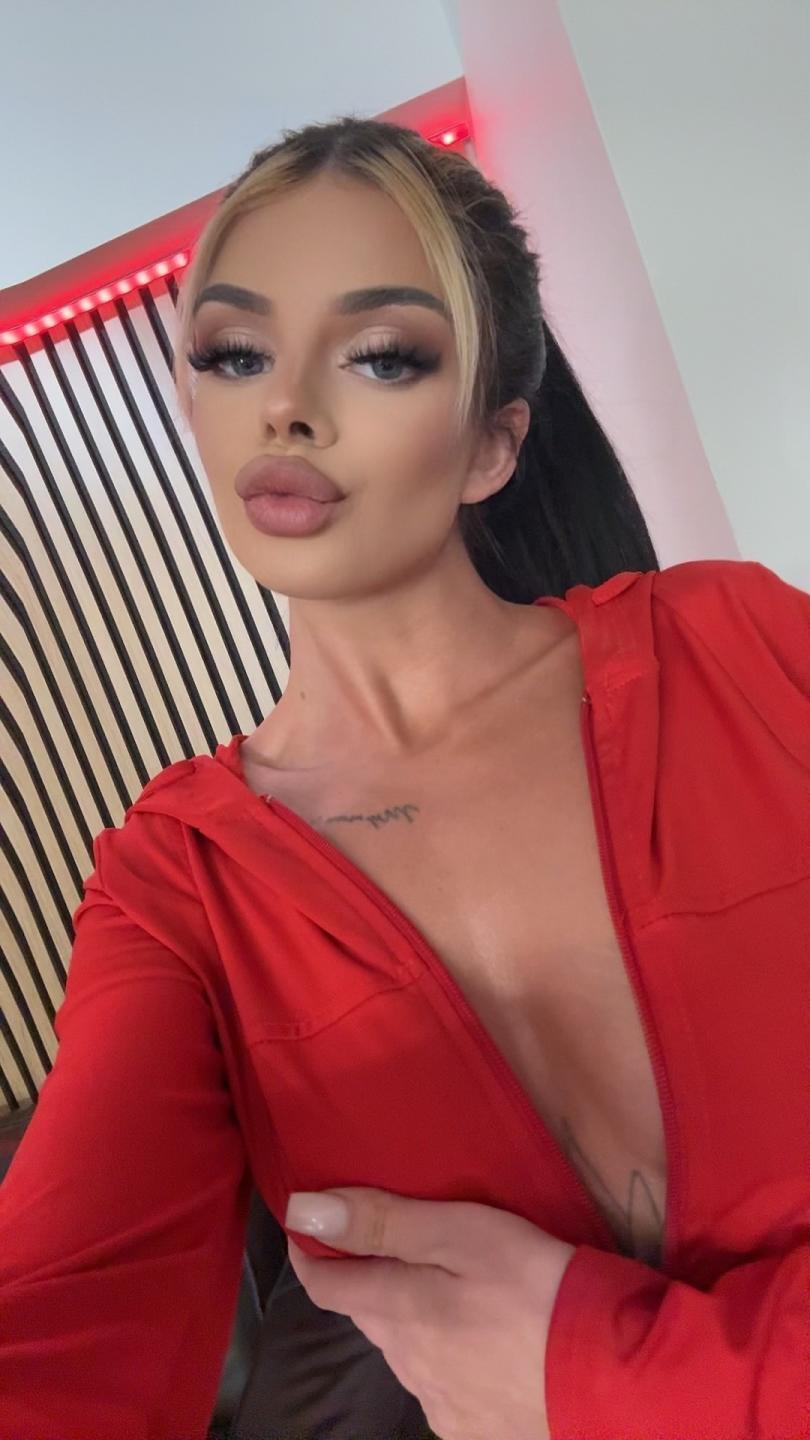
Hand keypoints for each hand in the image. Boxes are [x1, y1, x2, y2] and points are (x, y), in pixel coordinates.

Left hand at [285, 1186, 576, 1439]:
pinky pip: (440, 1386)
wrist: (610, 1374)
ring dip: (408, 1320)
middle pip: (367, 1316)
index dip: (311, 1252)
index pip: (326, 1285)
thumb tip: (305, 1211)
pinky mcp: (474, 1430)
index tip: (310, 1223)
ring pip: (404, 1352)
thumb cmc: (536, 1284)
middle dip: (366, 1280)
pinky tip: (478, 1341)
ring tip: (444, 1288)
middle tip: (392, 1241)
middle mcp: (407, 1365)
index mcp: (398, 1313)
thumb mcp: (463, 1233)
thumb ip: (384, 1222)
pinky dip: (444, 1358)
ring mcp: (440, 1404)